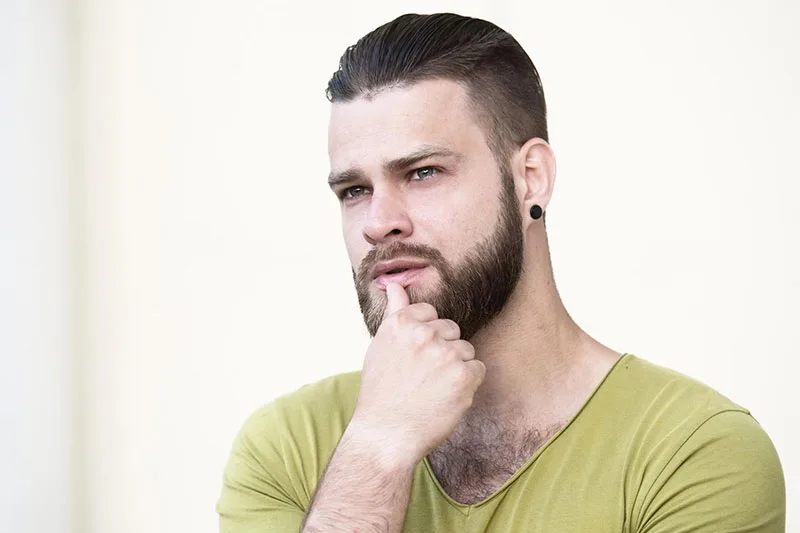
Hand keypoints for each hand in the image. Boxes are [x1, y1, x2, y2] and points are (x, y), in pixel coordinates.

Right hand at [349, 282, 485, 465]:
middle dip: (442, 351)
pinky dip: (467, 385)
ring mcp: (446, 354)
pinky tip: (445, 398)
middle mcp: (424, 334)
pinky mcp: (465, 375)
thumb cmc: (381, 391)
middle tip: (421, 378)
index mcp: (402, 323)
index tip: (414, 358)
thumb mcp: (381, 346)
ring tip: (432, 390)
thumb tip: (394, 283)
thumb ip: (395, 313)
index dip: (425, 338)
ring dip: (456, 368)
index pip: (431, 314)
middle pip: (451, 331)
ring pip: (466, 350)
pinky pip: (478, 369)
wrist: (386, 435)